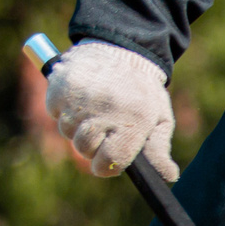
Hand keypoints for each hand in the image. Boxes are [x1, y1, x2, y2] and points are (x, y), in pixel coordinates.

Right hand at [45, 40, 178, 179]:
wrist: (121, 48)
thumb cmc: (142, 91)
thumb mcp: (159, 118)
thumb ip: (159, 150)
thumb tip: (169, 177)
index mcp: (134, 120)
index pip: (110, 161)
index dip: (106, 167)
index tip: (107, 161)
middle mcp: (105, 109)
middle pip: (85, 149)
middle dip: (92, 145)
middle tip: (104, 127)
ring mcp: (80, 97)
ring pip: (67, 132)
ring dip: (78, 127)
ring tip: (94, 108)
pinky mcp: (60, 86)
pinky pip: (55, 112)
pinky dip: (64, 109)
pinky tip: (80, 97)